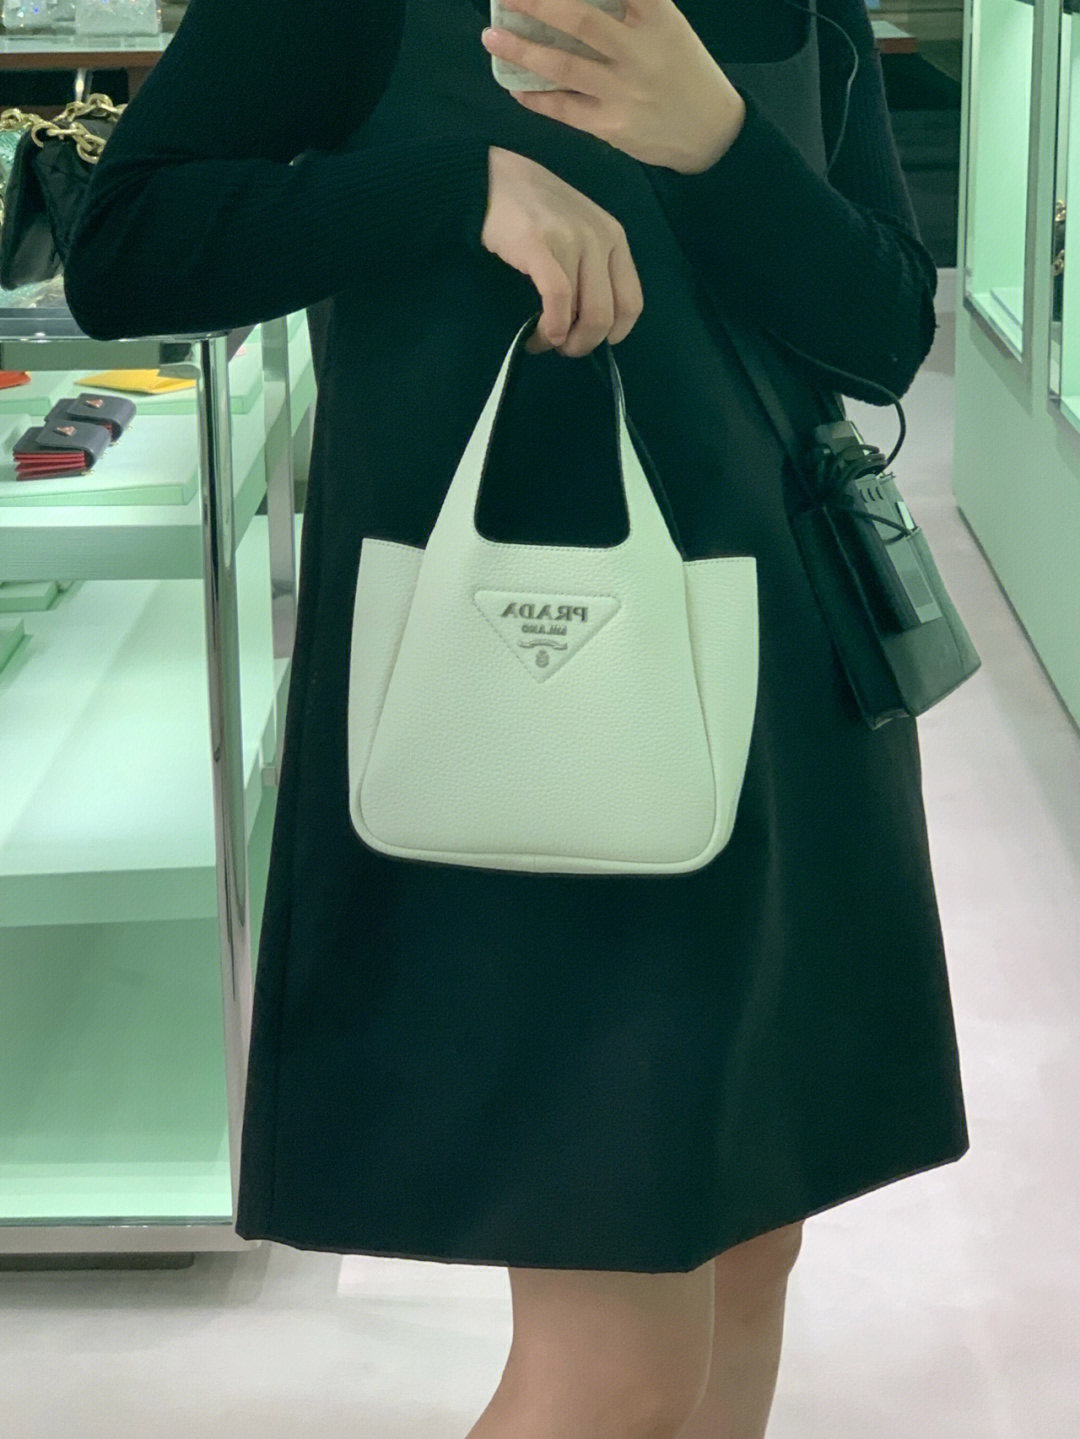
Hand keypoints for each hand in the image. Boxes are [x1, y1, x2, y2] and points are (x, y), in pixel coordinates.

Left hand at [480, 0, 746, 172]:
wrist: (710, 133)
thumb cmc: (683, 71)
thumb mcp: (668, 29)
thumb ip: (631, 10)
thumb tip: (573, 4)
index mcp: (658, 19)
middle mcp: (639, 53)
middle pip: (581, 21)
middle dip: (538, 3)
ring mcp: (623, 92)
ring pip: (565, 68)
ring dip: (523, 50)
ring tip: (492, 36)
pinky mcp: (611, 126)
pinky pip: (565, 110)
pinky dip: (537, 98)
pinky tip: (515, 85)